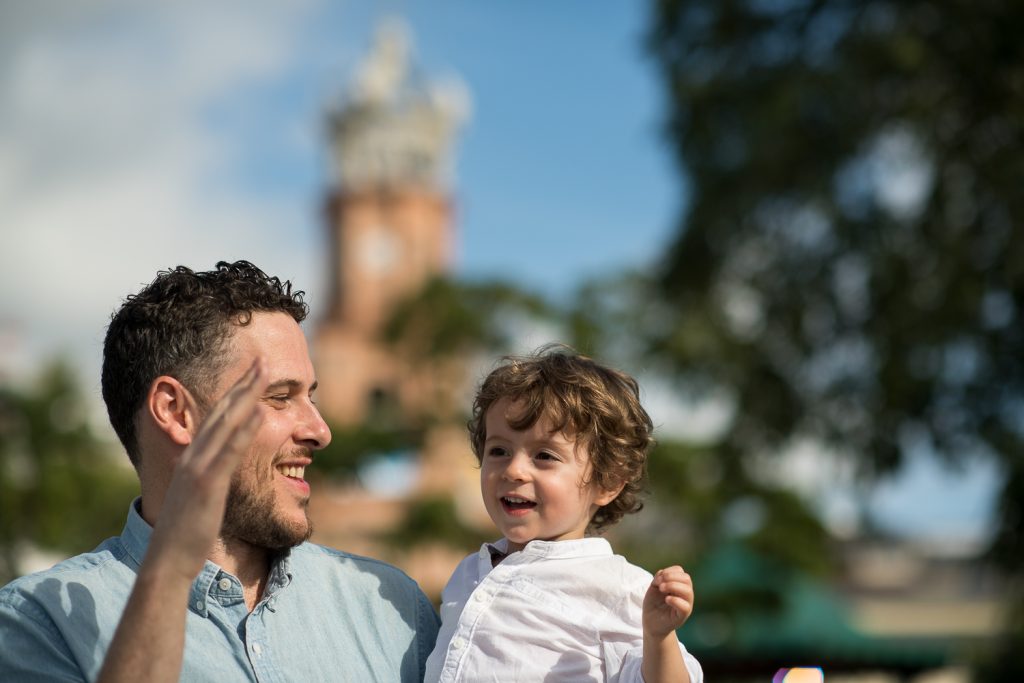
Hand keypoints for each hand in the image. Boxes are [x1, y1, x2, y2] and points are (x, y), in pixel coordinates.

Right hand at [144, 358, 266, 582]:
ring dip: (247, 395)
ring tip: (265, 372)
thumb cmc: (185, 534)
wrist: (167, 561)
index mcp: (192, 459)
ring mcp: (199, 468)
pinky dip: (245, 429)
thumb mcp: (197, 497)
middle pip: (222, 411)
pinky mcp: (208, 484)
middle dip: (244, 383)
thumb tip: (216, 473)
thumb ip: (207, 480)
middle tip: (263, 359)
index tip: (252, 373)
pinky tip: (261, 411)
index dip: (235, 394)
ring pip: (226, 423)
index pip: (216, 418)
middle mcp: (193, 456)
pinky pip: (230, 451)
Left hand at [642, 565, 693, 639]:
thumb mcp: (654, 587)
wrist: (651, 622)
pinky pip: (685, 606)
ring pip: (688, 591)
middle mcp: (684, 594)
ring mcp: (685, 605)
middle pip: (687, 579)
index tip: (657, 579)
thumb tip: (664, 576)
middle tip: (660, 585)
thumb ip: (659, 578)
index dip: (668, 571)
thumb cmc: (653, 604)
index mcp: (679, 585)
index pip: (680, 572)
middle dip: (671, 577)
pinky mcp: (682, 616)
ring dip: (673, 586)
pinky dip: (675, 600)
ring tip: (661, 590)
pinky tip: (667, 599)